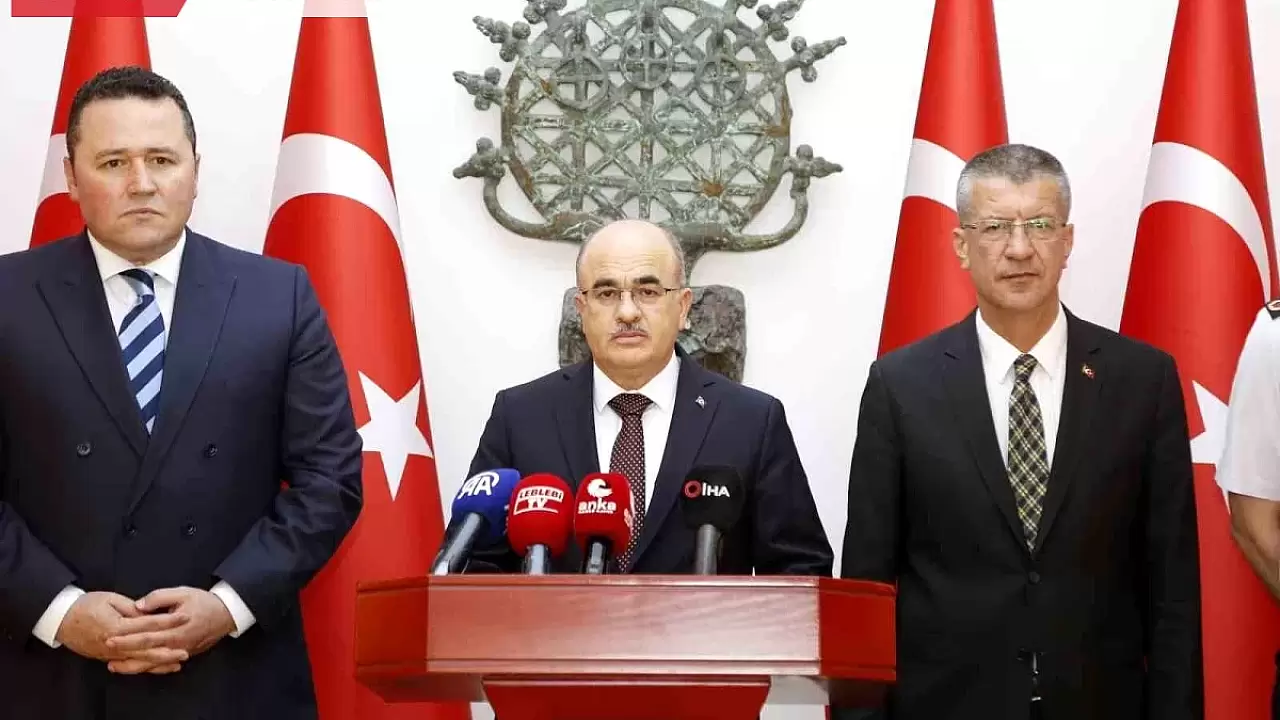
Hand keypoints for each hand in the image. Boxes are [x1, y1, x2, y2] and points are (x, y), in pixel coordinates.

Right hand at [55, 591, 189, 672]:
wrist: (61, 619)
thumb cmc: (86, 605)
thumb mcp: (110, 600)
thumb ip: (131, 608)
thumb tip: (149, 613)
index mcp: (117, 626)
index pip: (148, 624)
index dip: (168, 621)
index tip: (185, 617)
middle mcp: (114, 643)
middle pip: (146, 648)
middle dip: (167, 649)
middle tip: (186, 650)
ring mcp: (110, 653)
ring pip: (139, 660)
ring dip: (159, 662)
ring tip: (178, 662)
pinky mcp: (107, 657)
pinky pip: (129, 664)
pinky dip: (145, 666)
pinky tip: (158, 667)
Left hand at [104, 587, 234, 673]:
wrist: (226, 614)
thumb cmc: (204, 602)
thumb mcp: (182, 593)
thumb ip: (159, 597)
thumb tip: (138, 606)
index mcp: (174, 629)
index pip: (145, 635)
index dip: (126, 637)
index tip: (109, 636)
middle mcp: (176, 644)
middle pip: (146, 652)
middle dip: (124, 652)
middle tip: (106, 651)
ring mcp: (180, 652)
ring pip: (153, 663)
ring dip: (133, 666)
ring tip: (114, 666)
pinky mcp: (183, 655)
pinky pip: (163, 665)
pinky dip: (148, 668)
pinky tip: (136, 668)